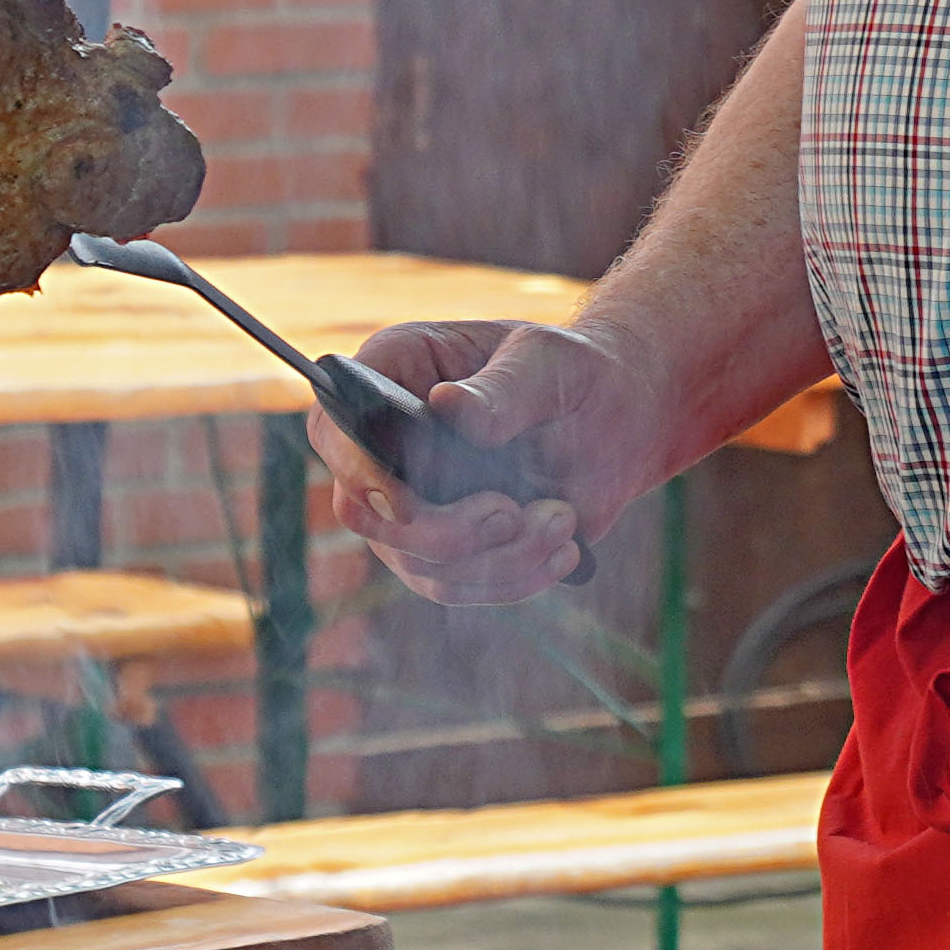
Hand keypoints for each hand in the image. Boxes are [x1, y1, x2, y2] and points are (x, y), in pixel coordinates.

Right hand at [309, 319, 666, 608]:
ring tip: (563, 518)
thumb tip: (448, 407)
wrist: (617, 418)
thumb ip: (502, 388)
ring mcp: (412, 504)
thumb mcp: (548, 362)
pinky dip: (513, 578)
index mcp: (391, 374)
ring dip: (496, 557)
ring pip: (418, 563)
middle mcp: (385, 446)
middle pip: (368, 513)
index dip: (354, 469)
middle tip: (511, 511)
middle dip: (443, 531)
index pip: (333, 427)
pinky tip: (564, 547)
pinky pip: (459, 588)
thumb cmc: (572, 371)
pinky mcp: (448, 549)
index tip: (405, 499)